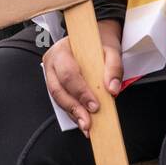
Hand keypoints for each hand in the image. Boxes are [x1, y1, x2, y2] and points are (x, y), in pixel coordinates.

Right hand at [42, 19, 121, 138]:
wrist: (94, 38)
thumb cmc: (100, 42)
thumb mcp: (111, 49)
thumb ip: (114, 67)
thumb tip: (112, 89)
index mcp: (62, 50)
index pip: (68, 74)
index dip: (80, 92)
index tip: (94, 105)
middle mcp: (52, 63)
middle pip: (59, 90)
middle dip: (74, 108)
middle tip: (88, 123)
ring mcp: (51, 75)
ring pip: (58, 98)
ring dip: (72, 114)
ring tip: (87, 126)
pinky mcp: (56, 85)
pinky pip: (62, 100)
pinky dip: (73, 112)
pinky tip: (83, 121)